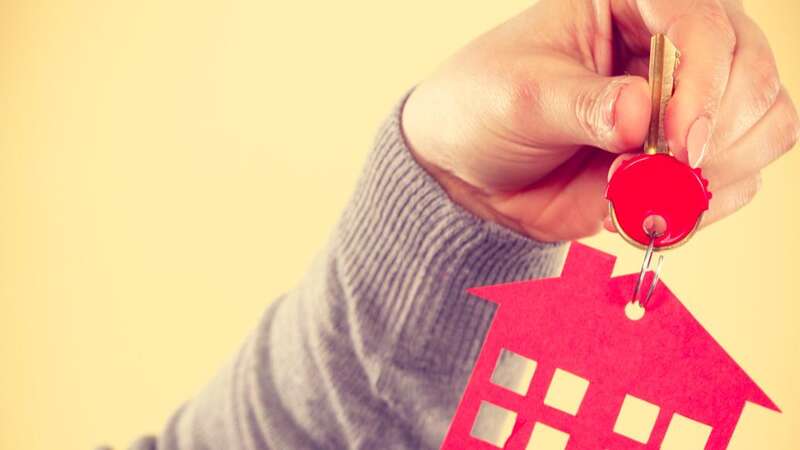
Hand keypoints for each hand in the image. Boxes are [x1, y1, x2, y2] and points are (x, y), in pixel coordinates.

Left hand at [402, 0, 798, 241]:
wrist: (468, 170)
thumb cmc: (484, 109)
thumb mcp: (521, 98)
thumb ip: (582, 106)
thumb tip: (641, 116)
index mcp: (630, 6)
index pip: (701, 22)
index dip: (703, 81)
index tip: (676, 139)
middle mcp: (670, 49)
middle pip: (751, 75)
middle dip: (716, 132)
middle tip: (660, 170)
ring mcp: (684, 106)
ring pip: (761, 127)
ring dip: (717, 172)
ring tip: (643, 192)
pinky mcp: (681, 160)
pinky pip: (735, 181)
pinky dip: (703, 206)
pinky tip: (649, 211)